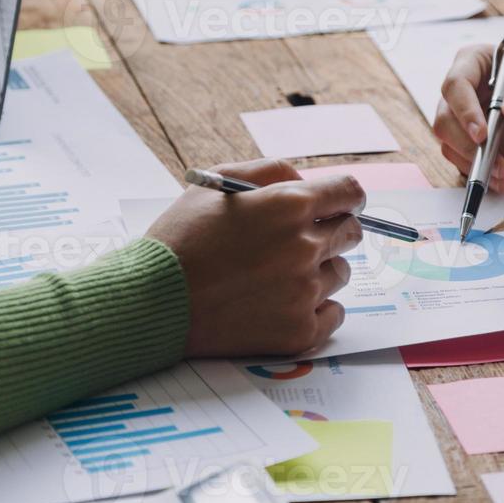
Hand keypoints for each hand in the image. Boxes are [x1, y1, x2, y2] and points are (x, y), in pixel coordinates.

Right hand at [147, 159, 364, 357]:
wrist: (152, 301)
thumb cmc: (181, 239)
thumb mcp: (219, 183)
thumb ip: (271, 171)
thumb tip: (308, 181)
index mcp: (289, 205)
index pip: (350, 193)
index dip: (345, 197)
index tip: (340, 205)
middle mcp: (304, 247)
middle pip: (351, 233)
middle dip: (332, 231)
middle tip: (299, 242)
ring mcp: (304, 293)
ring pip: (340, 274)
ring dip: (319, 271)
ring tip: (277, 276)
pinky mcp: (298, 331)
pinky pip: (334, 315)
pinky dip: (317, 310)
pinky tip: (284, 303)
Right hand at [432, 27, 503, 189]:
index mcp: (477, 61)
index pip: (456, 84)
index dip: (464, 110)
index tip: (482, 134)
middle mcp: (468, 89)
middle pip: (446, 118)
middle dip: (464, 144)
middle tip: (493, 163)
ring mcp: (473, 117)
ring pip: (451, 143)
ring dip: (471, 163)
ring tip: (501, 177)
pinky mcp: (485, 141)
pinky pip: (469, 159)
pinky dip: (481, 173)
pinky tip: (501, 181)